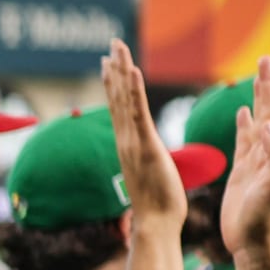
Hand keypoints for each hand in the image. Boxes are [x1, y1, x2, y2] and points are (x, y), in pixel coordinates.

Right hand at [102, 40, 186, 227]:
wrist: (156, 224)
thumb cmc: (159, 207)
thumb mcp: (151, 177)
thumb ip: (146, 163)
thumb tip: (146, 160)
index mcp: (129, 146)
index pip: (120, 108)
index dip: (114, 84)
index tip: (110, 62)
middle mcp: (125, 140)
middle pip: (118, 98)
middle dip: (114, 70)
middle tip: (112, 45)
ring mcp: (133, 142)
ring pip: (125, 100)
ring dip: (121, 72)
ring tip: (117, 48)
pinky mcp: (145, 146)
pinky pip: (139, 113)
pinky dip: (133, 91)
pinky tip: (132, 71)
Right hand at [220, 57, 269, 269]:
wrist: (256, 247)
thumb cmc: (267, 221)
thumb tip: (269, 123)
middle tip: (266, 60)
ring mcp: (257, 162)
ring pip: (260, 121)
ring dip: (259, 99)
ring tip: (256, 77)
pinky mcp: (243, 174)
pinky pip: (244, 141)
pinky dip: (245, 124)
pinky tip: (242, 112)